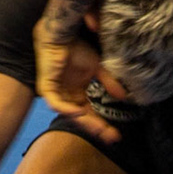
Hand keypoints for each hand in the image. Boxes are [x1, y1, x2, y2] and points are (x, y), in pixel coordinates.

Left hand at [33, 25, 117, 143]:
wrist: (62, 36)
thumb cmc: (77, 49)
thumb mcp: (97, 68)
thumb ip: (109, 82)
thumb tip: (125, 97)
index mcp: (78, 94)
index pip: (91, 113)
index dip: (102, 124)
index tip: (116, 134)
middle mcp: (68, 97)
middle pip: (82, 118)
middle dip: (96, 128)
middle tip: (111, 137)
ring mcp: (57, 94)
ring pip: (70, 114)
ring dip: (84, 122)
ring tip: (99, 128)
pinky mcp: (47, 88)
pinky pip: (56, 103)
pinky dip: (67, 109)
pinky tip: (79, 111)